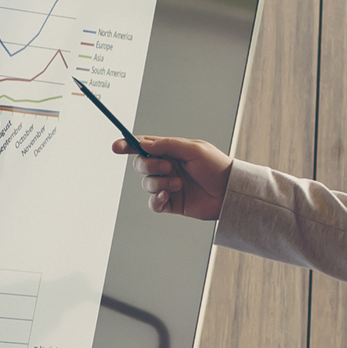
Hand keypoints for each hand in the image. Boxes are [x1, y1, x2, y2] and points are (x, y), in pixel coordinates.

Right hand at [116, 136, 232, 220]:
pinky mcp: (172, 203)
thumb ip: (168, 145)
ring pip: (146, 184)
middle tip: (167, 167)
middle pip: (141, 165)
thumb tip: (144, 144)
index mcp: (171, 151)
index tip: (116, 147)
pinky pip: (153, 203)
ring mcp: (168, 186)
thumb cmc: (216, 166)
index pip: (144, 146)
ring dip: (159, 183)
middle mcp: (167, 167)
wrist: (229, 192)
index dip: (128, 146)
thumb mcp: (193, 149)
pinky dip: (156, 200)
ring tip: (178, 184)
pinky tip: (167, 196)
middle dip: (148, 166)